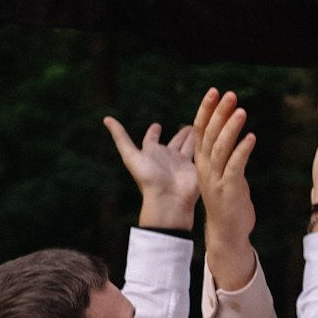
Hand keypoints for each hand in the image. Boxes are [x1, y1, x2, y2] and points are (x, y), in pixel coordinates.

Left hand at [105, 112, 197, 231]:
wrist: (169, 199)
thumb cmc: (148, 179)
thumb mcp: (131, 156)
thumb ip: (120, 137)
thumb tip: (106, 118)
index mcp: (151, 153)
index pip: (151, 140)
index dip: (153, 132)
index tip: (156, 125)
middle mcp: (167, 157)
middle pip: (174, 141)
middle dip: (180, 134)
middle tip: (188, 125)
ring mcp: (182, 162)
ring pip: (189, 145)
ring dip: (194, 137)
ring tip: (200, 128)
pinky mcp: (195, 166)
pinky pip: (201, 151)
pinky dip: (205, 144)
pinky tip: (211, 136)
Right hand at [192, 86, 257, 289]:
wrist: (227, 232)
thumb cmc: (228, 200)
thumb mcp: (223, 173)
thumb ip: (224, 153)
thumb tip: (229, 132)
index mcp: (203, 162)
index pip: (201, 130)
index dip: (207, 110)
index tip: (214, 91)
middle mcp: (206, 168)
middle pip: (209, 135)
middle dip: (218, 113)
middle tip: (229, 94)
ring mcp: (216, 179)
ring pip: (220, 148)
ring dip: (231, 128)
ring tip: (241, 111)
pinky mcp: (229, 189)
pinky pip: (235, 166)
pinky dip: (242, 150)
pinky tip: (251, 137)